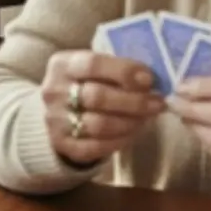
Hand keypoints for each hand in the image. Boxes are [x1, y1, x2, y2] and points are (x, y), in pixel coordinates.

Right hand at [40, 51, 165, 166]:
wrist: (59, 110)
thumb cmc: (87, 82)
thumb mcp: (95, 67)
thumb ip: (118, 68)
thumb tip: (152, 78)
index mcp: (63, 64)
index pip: (93, 64)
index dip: (124, 71)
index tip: (149, 79)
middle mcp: (54, 91)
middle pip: (98, 97)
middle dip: (134, 101)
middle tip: (157, 102)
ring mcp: (55, 120)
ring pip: (99, 125)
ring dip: (130, 122)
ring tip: (149, 117)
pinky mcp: (62, 145)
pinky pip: (96, 147)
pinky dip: (121, 140)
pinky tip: (135, 131)